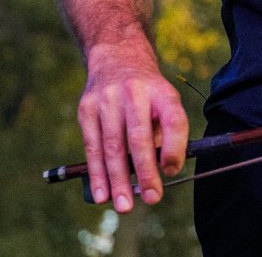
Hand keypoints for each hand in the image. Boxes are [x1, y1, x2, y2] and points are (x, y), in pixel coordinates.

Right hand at [77, 43, 188, 211]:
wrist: (116, 57)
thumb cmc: (146, 91)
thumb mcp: (164, 99)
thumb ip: (166, 130)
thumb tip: (166, 168)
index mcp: (160, 90)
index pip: (173, 117)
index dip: (175, 146)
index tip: (172, 171)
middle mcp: (134, 92)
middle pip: (139, 136)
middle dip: (145, 171)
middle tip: (152, 198)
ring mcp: (107, 99)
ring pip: (112, 146)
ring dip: (118, 179)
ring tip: (124, 205)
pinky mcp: (86, 108)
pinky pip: (92, 146)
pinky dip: (97, 173)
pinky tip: (102, 193)